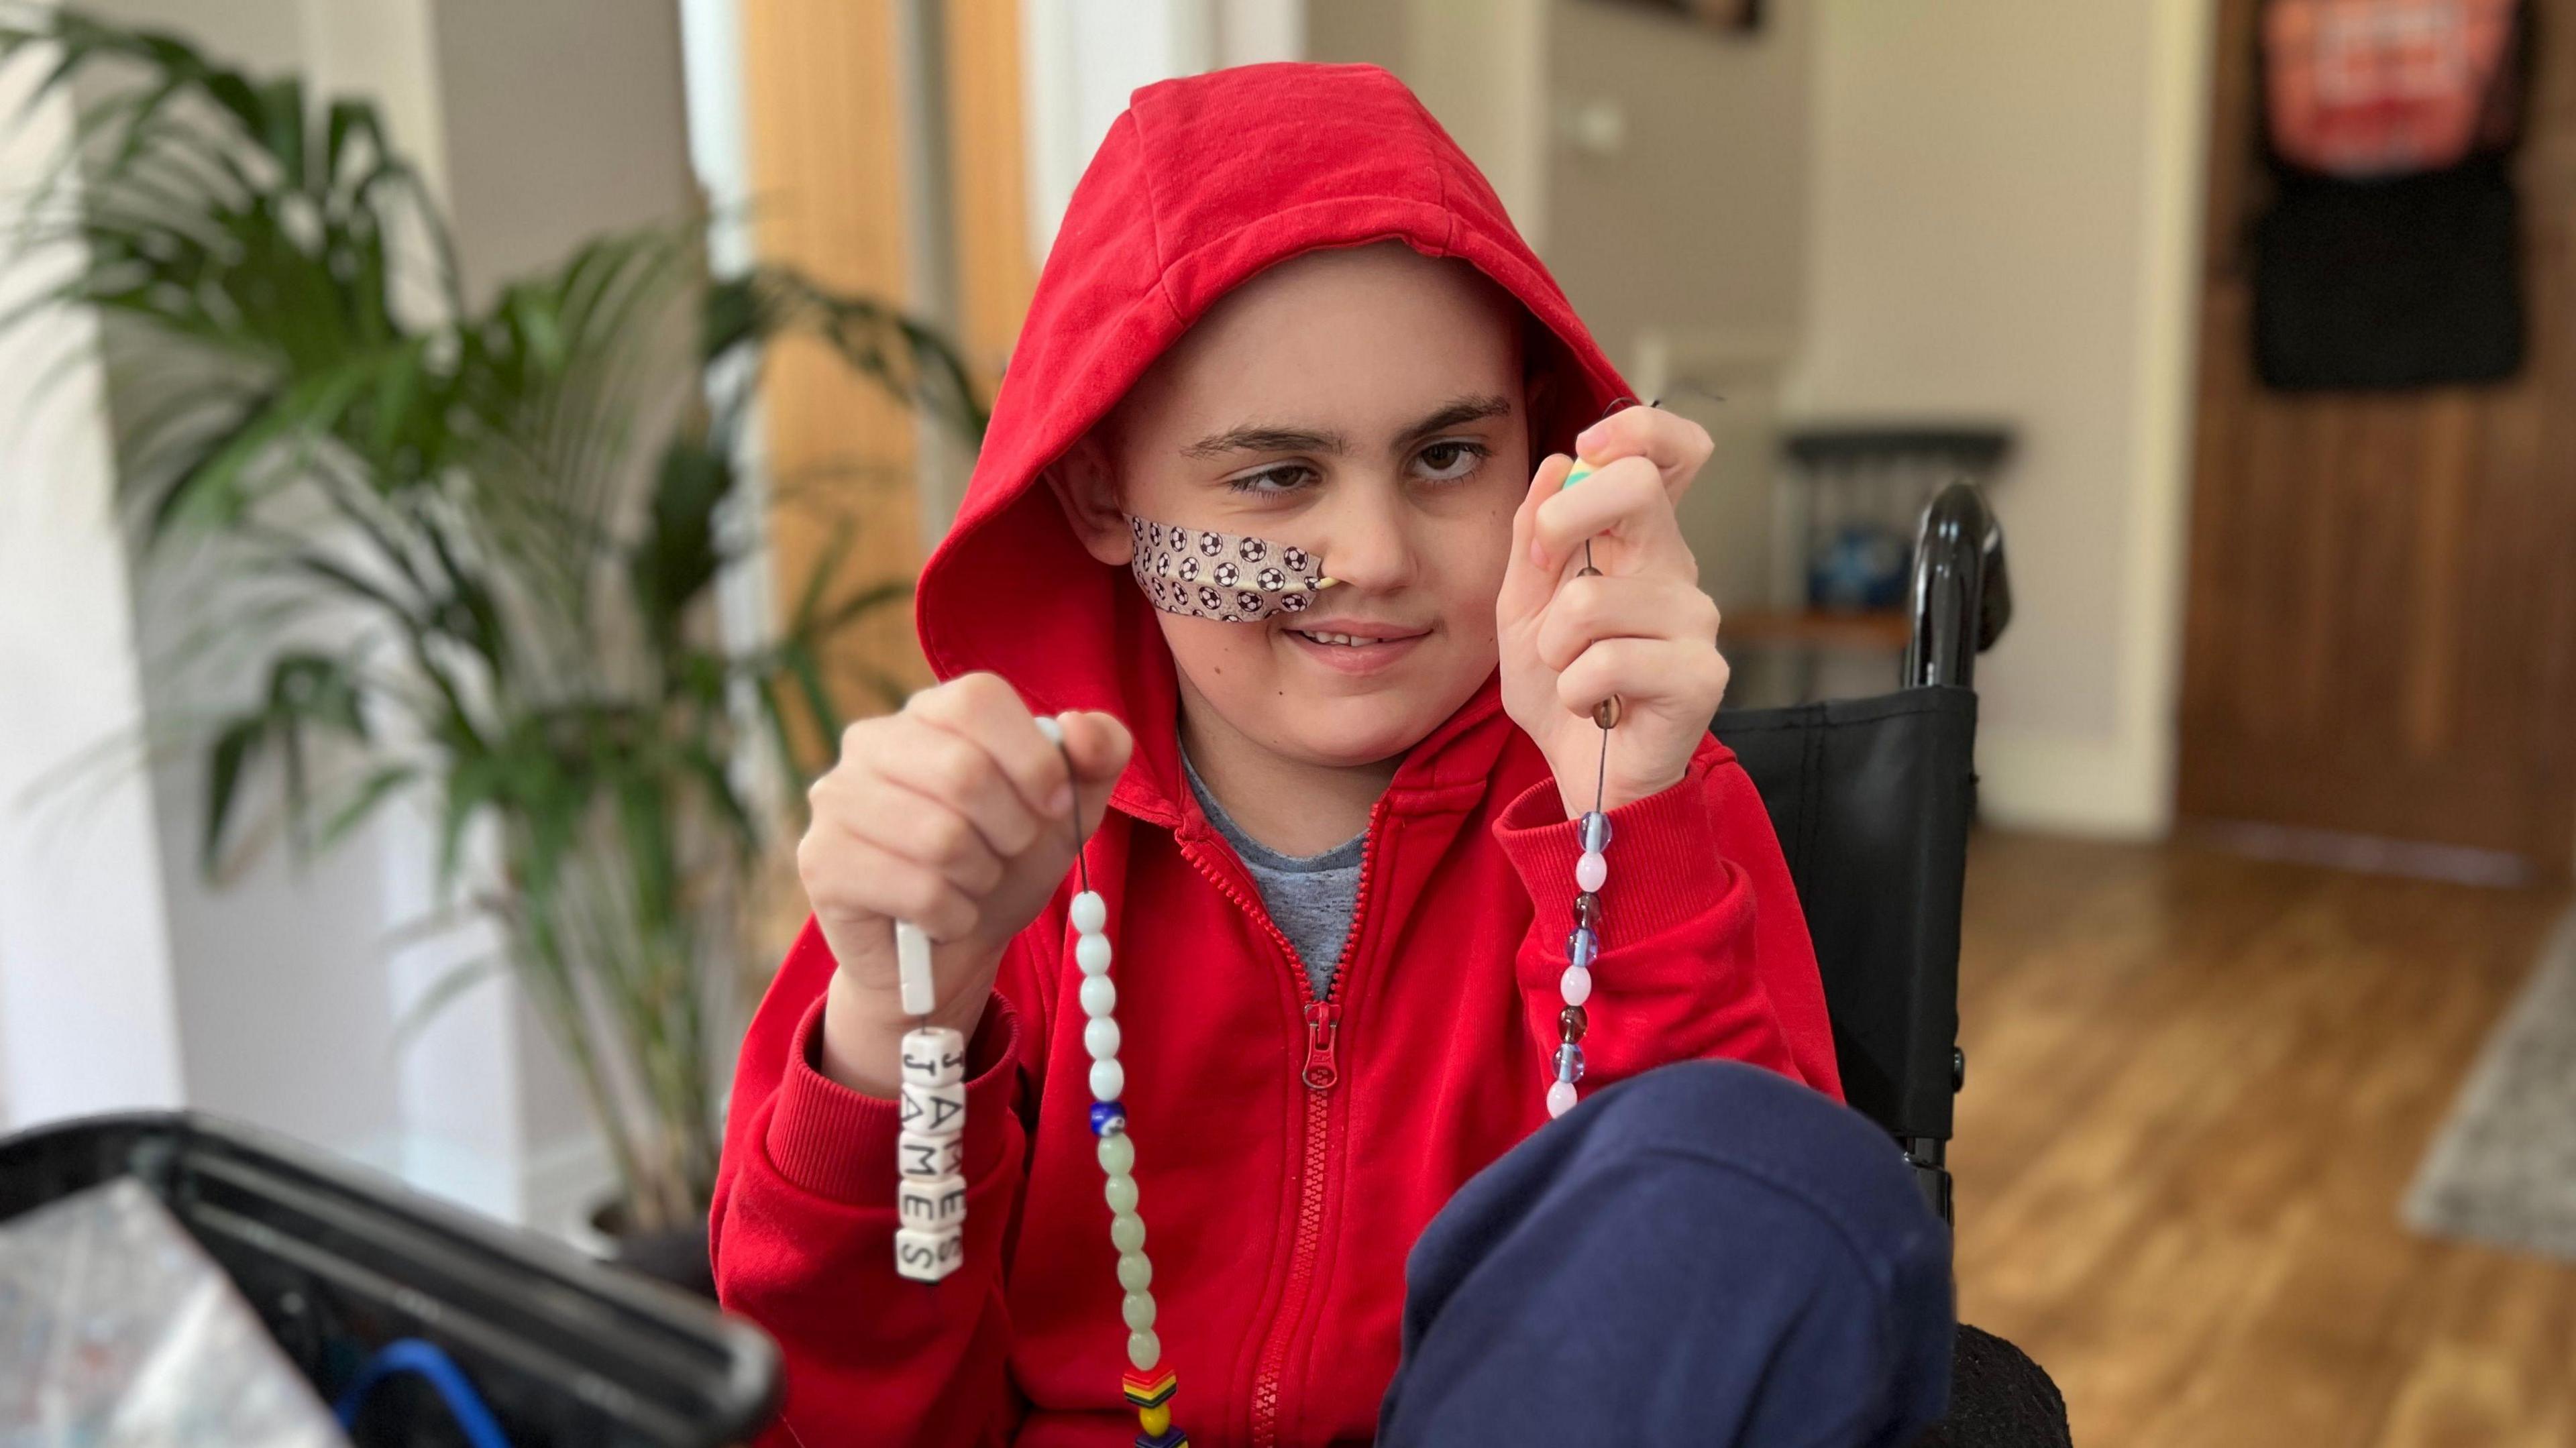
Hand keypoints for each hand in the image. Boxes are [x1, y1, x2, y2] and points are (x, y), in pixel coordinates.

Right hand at [800, 673, 1131, 1095]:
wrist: (952, 950)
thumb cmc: (1005, 862)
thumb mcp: (1069, 807)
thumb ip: (1097, 753)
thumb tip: (1077, 727)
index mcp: (929, 713)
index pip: (978, 698)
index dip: (1032, 758)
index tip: (1054, 806)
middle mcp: (870, 741)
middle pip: (963, 771)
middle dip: (1012, 830)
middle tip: (1009, 854)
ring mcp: (836, 799)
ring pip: (942, 837)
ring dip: (981, 878)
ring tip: (972, 884)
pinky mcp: (820, 861)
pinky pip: (917, 890)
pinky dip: (953, 915)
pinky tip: (944, 917)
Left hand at [1496, 404, 1728, 817]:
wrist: (1585, 775)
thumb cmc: (1562, 687)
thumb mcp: (1523, 605)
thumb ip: (1532, 537)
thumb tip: (1555, 464)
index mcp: (1639, 540)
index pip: (1672, 449)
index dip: (1635, 428)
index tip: (1588, 450)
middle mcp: (1676, 568)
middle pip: (1638, 485)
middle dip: (1564, 521)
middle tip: (1541, 573)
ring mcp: (1696, 620)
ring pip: (1593, 597)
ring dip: (1555, 645)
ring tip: (1570, 672)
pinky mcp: (1700, 675)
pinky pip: (1606, 662)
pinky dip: (1575, 690)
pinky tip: (1592, 706)